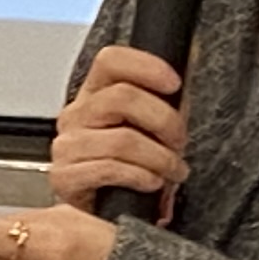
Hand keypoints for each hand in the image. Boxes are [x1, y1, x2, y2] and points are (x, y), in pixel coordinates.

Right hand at [49, 44, 188, 220]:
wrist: (112, 211)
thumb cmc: (135, 165)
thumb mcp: (158, 124)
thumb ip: (172, 89)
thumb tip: (193, 48)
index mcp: (95, 94)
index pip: (110, 61)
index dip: (146, 66)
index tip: (174, 83)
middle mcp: (75, 115)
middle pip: (121, 97)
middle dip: (164, 121)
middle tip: (179, 141)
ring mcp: (67, 146)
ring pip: (122, 139)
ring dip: (159, 158)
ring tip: (171, 170)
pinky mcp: (65, 177)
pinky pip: (109, 169)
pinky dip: (141, 177)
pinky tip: (151, 183)